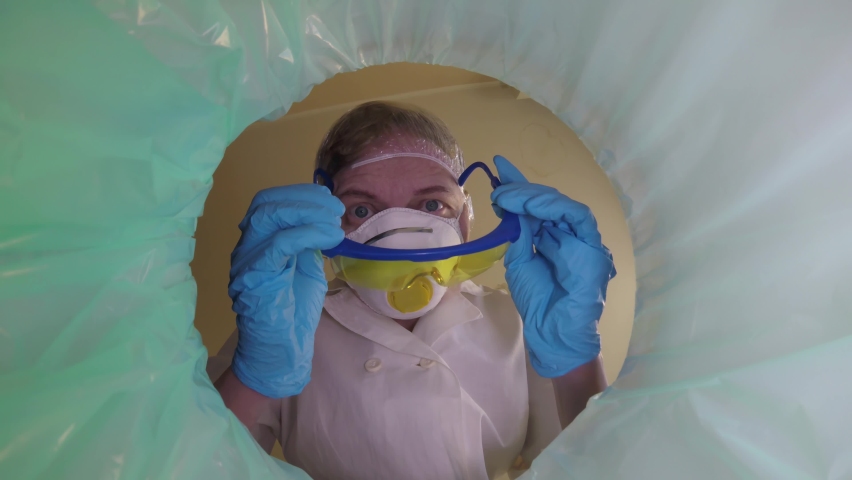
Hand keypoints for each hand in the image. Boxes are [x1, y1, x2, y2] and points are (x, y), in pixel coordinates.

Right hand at [228, 184, 344, 397]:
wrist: (281, 351)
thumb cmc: (292, 313)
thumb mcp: (306, 267)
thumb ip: (308, 243)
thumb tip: (324, 220)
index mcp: (258, 243)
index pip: (270, 202)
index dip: (299, 194)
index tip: (329, 200)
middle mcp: (247, 247)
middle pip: (266, 203)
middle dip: (304, 199)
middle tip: (334, 209)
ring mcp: (247, 261)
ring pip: (269, 217)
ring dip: (307, 212)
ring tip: (334, 222)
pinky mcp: (255, 277)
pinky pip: (278, 243)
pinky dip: (307, 234)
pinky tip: (329, 237)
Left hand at [491, 155, 615, 377]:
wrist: (552, 331)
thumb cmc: (538, 302)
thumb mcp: (519, 260)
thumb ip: (519, 233)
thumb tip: (511, 205)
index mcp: (551, 237)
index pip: (535, 206)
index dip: (519, 186)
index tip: (499, 167)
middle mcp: (569, 234)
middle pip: (547, 202)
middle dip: (521, 189)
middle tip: (498, 187)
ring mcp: (582, 240)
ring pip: (561, 205)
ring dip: (533, 197)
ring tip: (507, 196)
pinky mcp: (593, 247)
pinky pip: (578, 217)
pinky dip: (554, 207)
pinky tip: (532, 205)